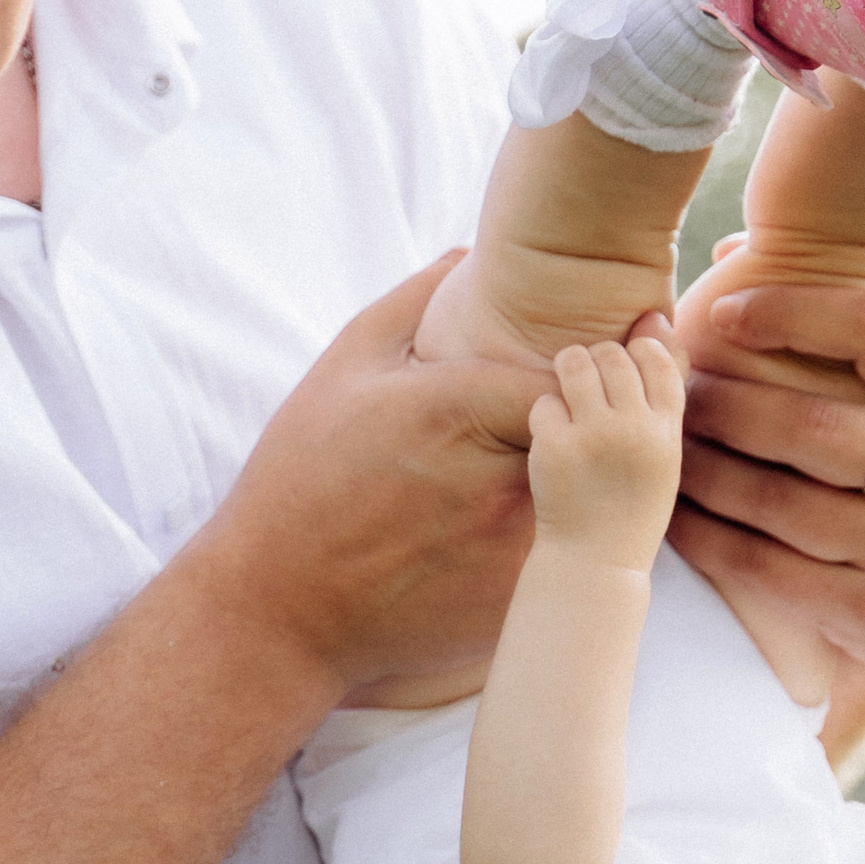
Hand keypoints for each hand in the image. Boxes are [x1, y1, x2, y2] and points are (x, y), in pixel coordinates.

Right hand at [195, 254, 543, 693]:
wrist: (278, 608)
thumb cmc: (300, 481)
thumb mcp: (342, 372)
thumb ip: (410, 304)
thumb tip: (463, 254)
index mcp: (460, 408)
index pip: (567, 375)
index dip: (571, 375)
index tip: (557, 380)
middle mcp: (499, 476)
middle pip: (586, 437)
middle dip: (580, 429)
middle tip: (560, 433)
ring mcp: (511, 544)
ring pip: (583, 502)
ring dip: (575, 489)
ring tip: (537, 486)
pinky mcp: (515, 598)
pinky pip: (563, 559)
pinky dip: (554, 544)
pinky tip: (515, 539)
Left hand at [527, 333, 684, 566]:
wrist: (596, 563)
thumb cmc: (631, 502)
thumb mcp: (662, 450)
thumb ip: (660, 390)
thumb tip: (654, 316)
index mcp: (667, 430)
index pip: (655, 356)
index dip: (636, 354)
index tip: (624, 379)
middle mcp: (635, 428)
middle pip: (611, 353)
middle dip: (595, 363)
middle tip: (589, 394)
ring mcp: (594, 436)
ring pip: (573, 362)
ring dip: (566, 373)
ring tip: (568, 401)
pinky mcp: (554, 447)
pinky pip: (544, 401)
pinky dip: (545, 416)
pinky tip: (553, 441)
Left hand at [667, 247, 864, 696]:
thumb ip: (840, 328)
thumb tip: (728, 247)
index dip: (788, 311)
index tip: (721, 313)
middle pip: (813, 424)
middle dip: (725, 405)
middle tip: (676, 391)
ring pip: (778, 501)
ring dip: (702, 472)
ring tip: (665, 445)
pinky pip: (765, 566)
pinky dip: (707, 536)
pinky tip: (674, 512)